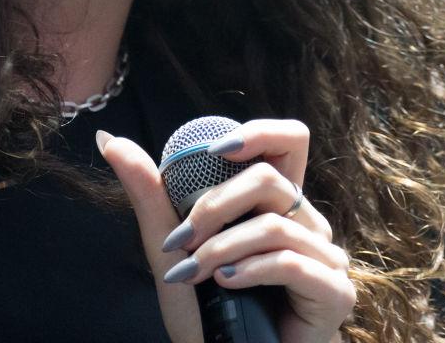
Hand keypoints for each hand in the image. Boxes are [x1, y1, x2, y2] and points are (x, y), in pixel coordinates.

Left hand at [98, 120, 354, 342]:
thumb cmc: (207, 311)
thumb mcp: (171, 246)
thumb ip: (149, 192)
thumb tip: (108, 138)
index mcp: (279, 205)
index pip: (289, 142)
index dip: (258, 133)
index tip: (212, 153)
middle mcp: (308, 224)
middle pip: (271, 178)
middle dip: (215, 206)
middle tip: (181, 240)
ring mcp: (326, 257)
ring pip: (274, 224)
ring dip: (221, 248)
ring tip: (193, 272)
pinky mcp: (335, 293)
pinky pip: (290, 262)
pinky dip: (249, 271)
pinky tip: (226, 284)